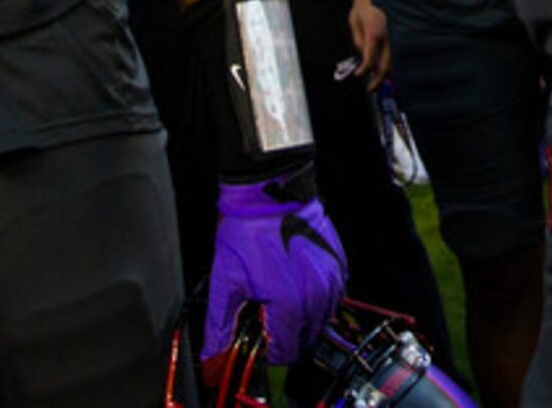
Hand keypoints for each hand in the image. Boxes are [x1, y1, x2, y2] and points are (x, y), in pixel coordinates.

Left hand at [208, 169, 345, 360]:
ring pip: (322, 320)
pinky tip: (300, 287)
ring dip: (304, 321)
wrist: (269, 192)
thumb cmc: (247, 232)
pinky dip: (319, 300)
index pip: (286, 352)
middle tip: (266, 321)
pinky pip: (335, 296)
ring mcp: (332, 279)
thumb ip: (219, 327)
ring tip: (282, 304)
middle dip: (286, 338)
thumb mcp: (225, 283)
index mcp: (289, 306)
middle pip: (306, 339)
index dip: (269, 353)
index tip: (259, 341)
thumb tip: (212, 359)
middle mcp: (317, 296)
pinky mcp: (339, 263)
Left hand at [347, 0, 391, 90]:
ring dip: (388, 73)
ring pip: (395, 61)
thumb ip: (358, 40)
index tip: (358, 75)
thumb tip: (362, 55)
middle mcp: (388, 37)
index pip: (369, 60)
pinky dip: (396, 62)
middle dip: (378, 80)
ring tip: (381, 80)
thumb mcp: (354, 21)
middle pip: (385, 66)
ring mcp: (397, 36)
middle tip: (372, 88)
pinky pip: (399, 52)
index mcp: (374, 33)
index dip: (364, 71)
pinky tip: (391, 68)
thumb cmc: (366, 4)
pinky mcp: (402, 33)